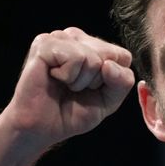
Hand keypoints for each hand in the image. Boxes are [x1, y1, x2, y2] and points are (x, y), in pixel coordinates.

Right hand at [2, 27, 134, 149]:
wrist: (41, 127)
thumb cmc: (71, 112)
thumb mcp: (109, 101)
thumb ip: (122, 82)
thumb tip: (109, 65)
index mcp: (92, 47)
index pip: (123, 56)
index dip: (112, 81)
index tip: (91, 90)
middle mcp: (76, 38)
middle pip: (110, 55)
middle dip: (96, 81)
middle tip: (74, 88)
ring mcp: (60, 37)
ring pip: (93, 57)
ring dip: (80, 80)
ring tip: (63, 84)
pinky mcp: (45, 43)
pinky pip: (76, 57)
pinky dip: (68, 76)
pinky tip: (53, 78)